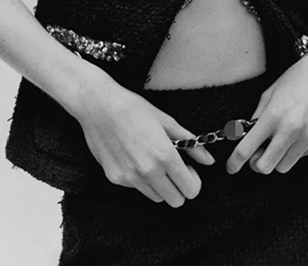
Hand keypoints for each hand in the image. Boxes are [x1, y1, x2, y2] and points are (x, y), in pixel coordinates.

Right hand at [74, 77, 215, 206]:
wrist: (99, 106)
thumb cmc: (133, 108)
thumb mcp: (167, 121)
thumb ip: (191, 143)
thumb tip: (209, 160)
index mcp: (164, 156)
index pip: (190, 190)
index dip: (194, 181)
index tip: (189, 169)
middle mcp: (148, 171)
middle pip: (176, 201)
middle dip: (179, 188)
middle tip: (174, 169)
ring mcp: (130, 178)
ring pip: (157, 198)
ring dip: (161, 186)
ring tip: (154, 162)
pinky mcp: (115, 179)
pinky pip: (137, 188)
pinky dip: (141, 180)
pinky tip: (135, 158)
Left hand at [226, 55, 307, 175]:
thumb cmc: (298, 78)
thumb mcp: (270, 93)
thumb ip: (257, 117)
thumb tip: (246, 137)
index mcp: (273, 116)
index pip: (246, 149)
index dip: (234, 162)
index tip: (231, 167)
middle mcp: (291, 131)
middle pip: (265, 167)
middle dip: (257, 163)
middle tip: (257, 153)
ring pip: (284, 167)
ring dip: (277, 158)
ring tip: (279, 140)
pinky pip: (302, 157)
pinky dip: (295, 150)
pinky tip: (299, 132)